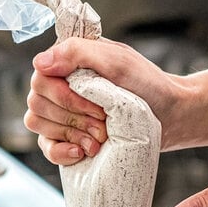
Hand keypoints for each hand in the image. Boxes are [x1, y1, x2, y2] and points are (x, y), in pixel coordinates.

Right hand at [24, 37, 181, 164]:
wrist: (170, 117)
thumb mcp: (117, 62)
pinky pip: (46, 147)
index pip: (41, 79)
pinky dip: (60, 152)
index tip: (96, 105)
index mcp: (69, 64)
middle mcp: (61, 87)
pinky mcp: (69, 139)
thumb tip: (40, 63)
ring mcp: (63, 115)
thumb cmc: (148, 86)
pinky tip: (81, 152)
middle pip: (37, 104)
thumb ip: (78, 53)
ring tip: (99, 139)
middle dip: (72, 118)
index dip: (65, 97)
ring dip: (69, 134)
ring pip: (38, 123)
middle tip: (103, 123)